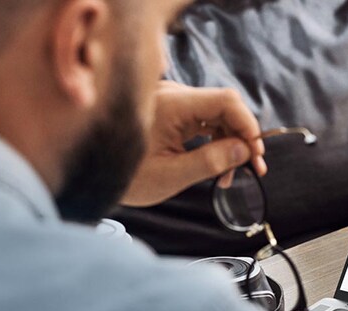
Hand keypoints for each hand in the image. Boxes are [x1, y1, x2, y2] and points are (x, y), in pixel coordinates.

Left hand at [122, 81, 267, 206]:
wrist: (91, 173)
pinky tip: (218, 166)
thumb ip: (210, 161)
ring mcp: (171, 101)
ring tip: (232, 175)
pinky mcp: (170, 111)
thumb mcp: (171, 176)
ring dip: (230, 142)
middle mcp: (172, 95)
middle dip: (242, 136)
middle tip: (254, 167)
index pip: (225, 101)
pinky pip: (203, 120)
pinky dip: (215, 141)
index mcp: (171, 105)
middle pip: (224, 106)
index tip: (256, 152)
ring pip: (216, 115)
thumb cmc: (126, 177)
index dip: (248, 124)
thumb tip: (244, 151)